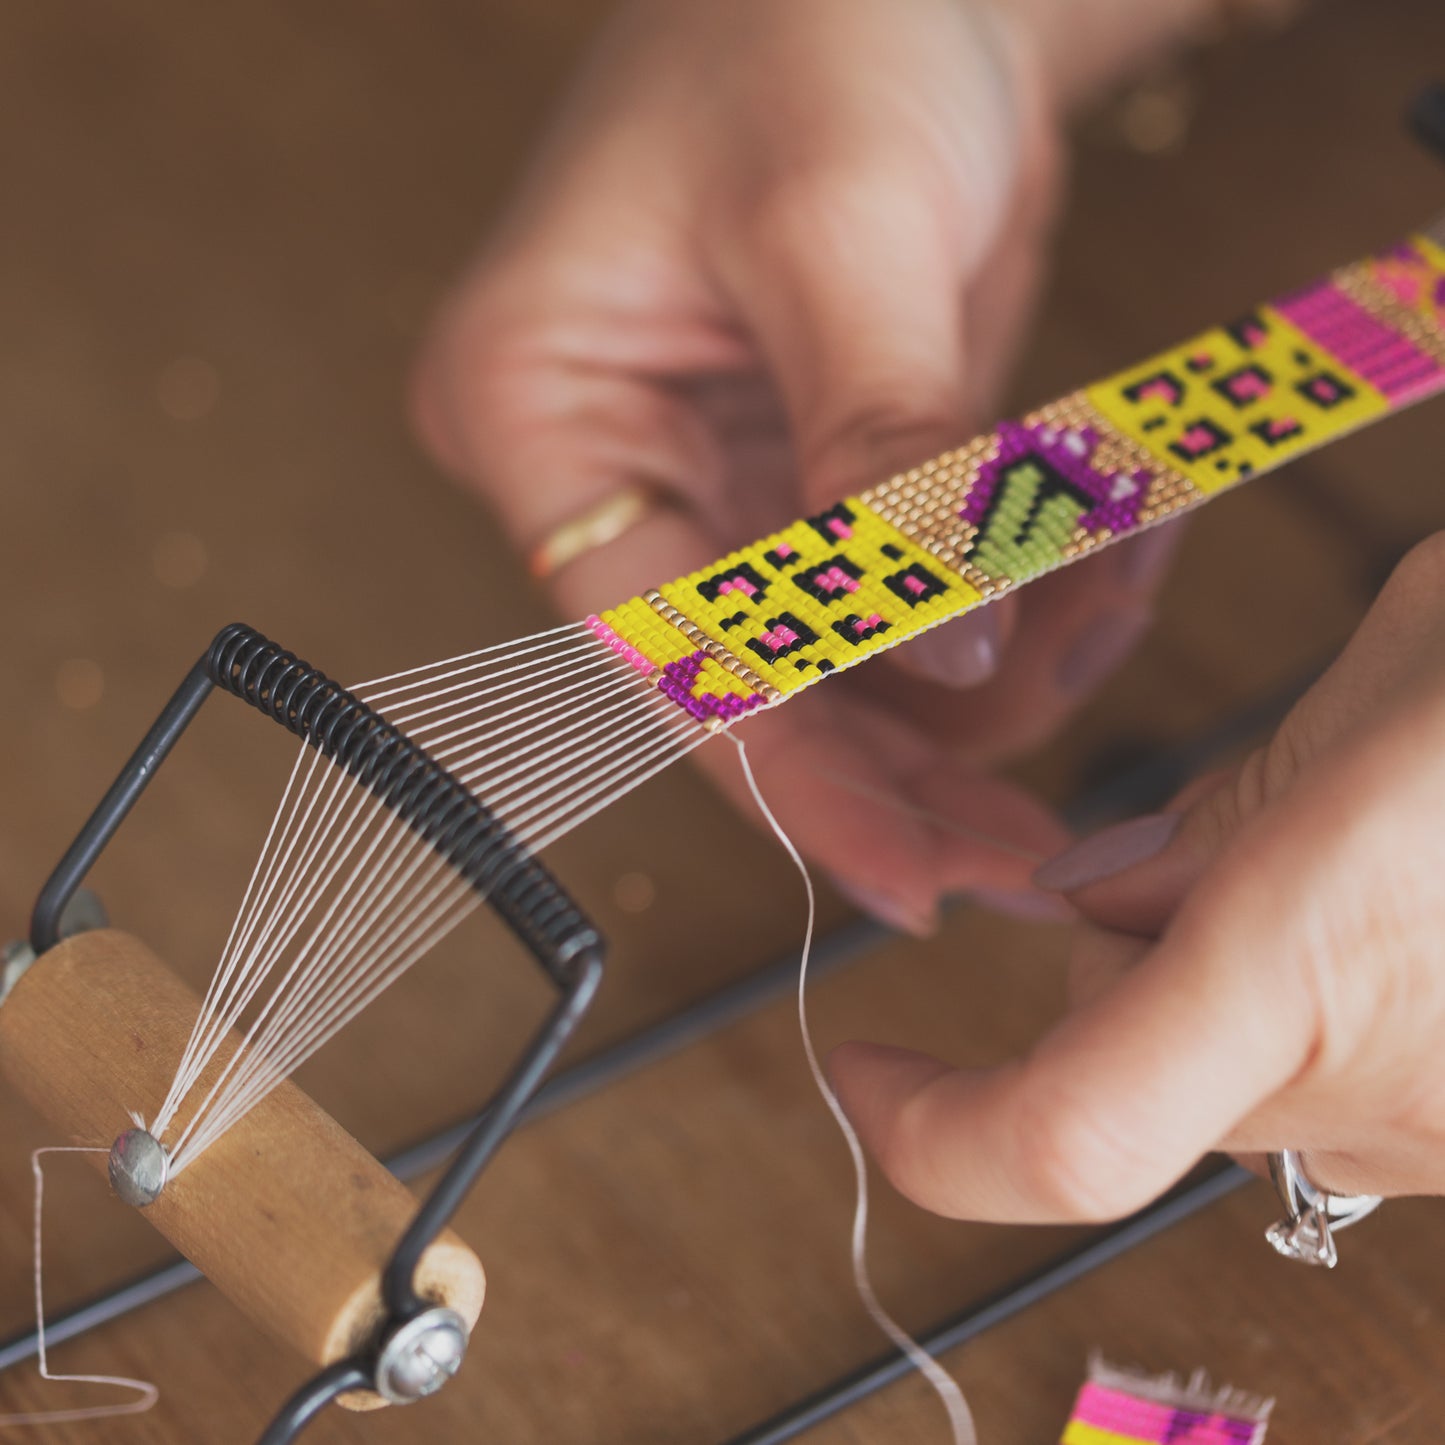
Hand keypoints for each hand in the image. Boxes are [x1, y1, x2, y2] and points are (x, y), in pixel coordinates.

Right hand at [412, 0, 1189, 930]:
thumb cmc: (803, 28)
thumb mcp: (838, 228)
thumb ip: (882, 448)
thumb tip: (945, 648)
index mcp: (544, 413)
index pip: (657, 650)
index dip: (786, 774)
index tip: (903, 873)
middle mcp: (615, 472)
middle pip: (753, 688)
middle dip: (896, 771)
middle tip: (1022, 850)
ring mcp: (720, 486)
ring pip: (845, 663)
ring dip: (984, 680)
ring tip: (1111, 609)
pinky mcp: (817, 480)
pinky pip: (909, 597)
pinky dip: (1013, 606)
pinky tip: (1101, 562)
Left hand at [832, 534, 1444, 1219]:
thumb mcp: (1376, 694)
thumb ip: (1222, 818)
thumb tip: (1098, 900)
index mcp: (1300, 970)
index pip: (1057, 1137)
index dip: (929, 1128)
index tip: (857, 1069)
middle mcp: (1370, 1096)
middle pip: (1130, 1058)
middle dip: (1116, 953)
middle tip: (1175, 830)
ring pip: (1240, 1066)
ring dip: (1224, 966)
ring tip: (1335, 830)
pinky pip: (1348, 1073)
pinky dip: (1315, 990)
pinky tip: (1397, 886)